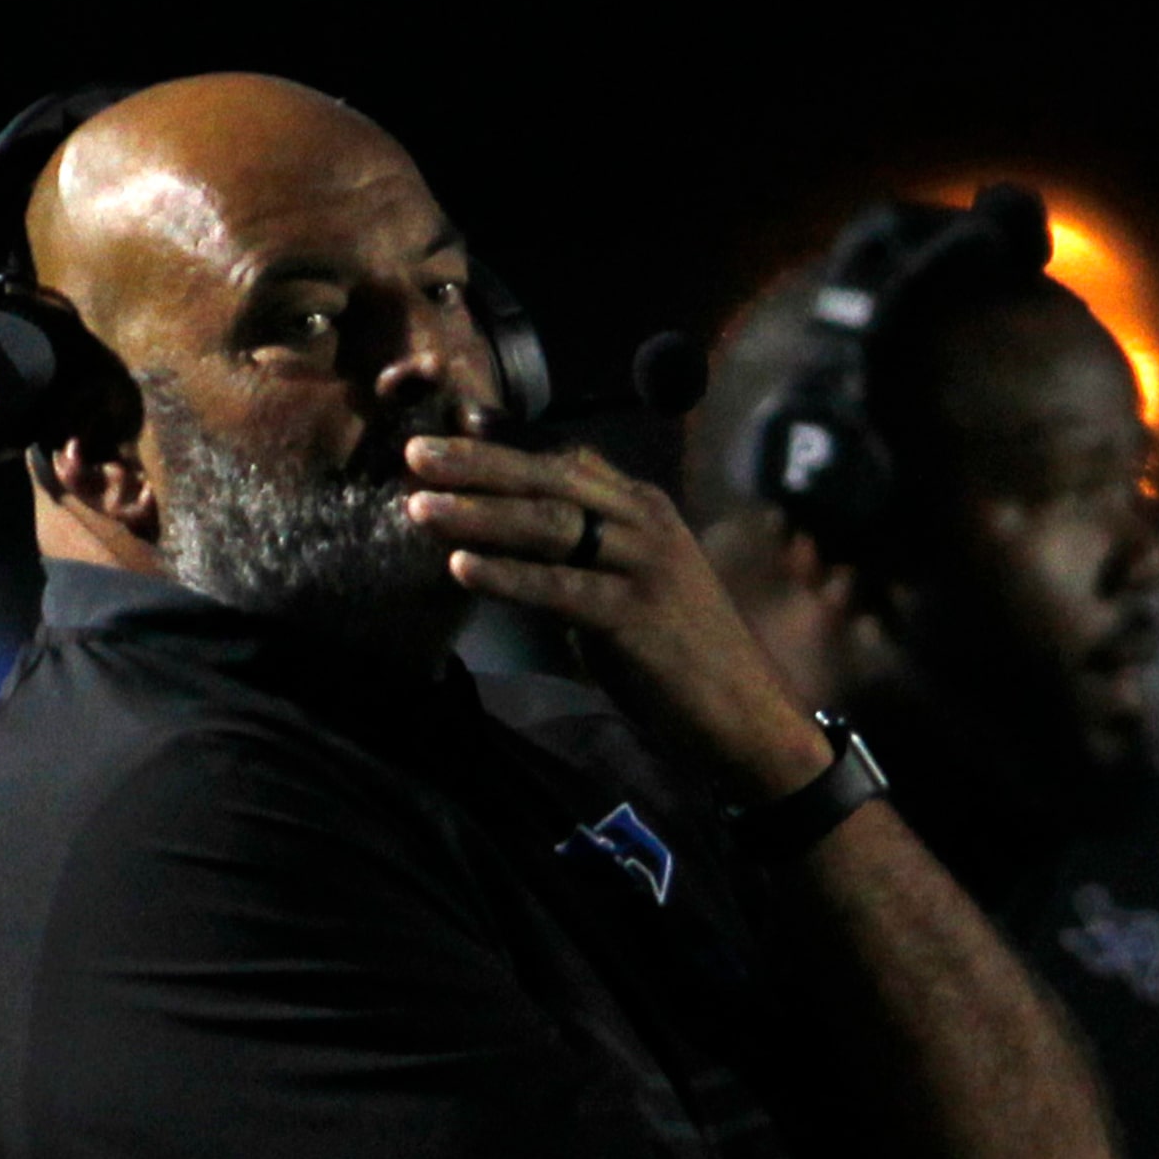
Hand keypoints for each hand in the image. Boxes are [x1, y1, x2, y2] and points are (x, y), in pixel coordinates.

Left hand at [405, 435, 831, 800]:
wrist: (744, 715)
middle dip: (477, 464)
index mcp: (644, 507)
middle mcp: (645, 523)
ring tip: (418, 506)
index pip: (563, 463)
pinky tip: (459, 567)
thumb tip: (507, 536)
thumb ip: (583, 552)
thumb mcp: (632, 583)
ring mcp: (644, 566)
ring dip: (478, 513)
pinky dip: (507, 576)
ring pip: (549, 526)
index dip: (499, 449)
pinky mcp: (635, 615)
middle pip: (549, 480)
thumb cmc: (679, 654)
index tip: (442, 443)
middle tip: (414, 454)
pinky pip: (559, 588)